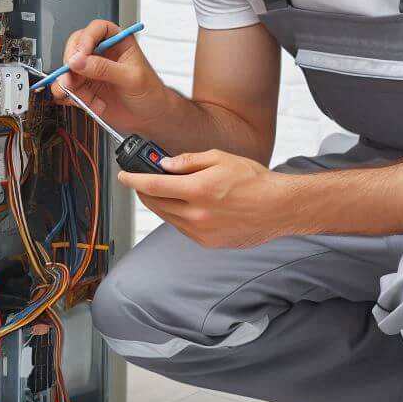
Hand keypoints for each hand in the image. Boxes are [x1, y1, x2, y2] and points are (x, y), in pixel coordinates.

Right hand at [50, 19, 168, 135]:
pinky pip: (67, 90)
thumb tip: (79, 61)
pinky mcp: (85, 89)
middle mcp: (101, 54)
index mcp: (117, 42)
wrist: (150, 118)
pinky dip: (69, 97)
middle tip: (71, 76)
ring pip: (68, 70)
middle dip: (70, 62)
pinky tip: (82, 103)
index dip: (86, 39)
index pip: (97, 29)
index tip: (81, 54)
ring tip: (79, 95)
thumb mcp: (131, 78)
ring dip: (68, 83)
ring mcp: (91, 72)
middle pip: (76, 47)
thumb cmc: (150, 92)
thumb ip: (105, 69)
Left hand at [119, 149, 293, 248]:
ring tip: (165, 190)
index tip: (124, 176)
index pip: (153, 185)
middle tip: (142, 180)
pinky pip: (181, 228)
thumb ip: (189, 161)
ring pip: (167, 217)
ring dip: (159, 204)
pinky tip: (184, 205)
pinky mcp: (208, 242)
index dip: (133, 180)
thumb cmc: (254, 180)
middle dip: (144, 191)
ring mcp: (201, 231)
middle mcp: (197, 214)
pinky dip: (176, 216)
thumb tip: (165, 164)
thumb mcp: (220, 158)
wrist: (278, 207)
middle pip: (155, 203)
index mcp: (199, 189)